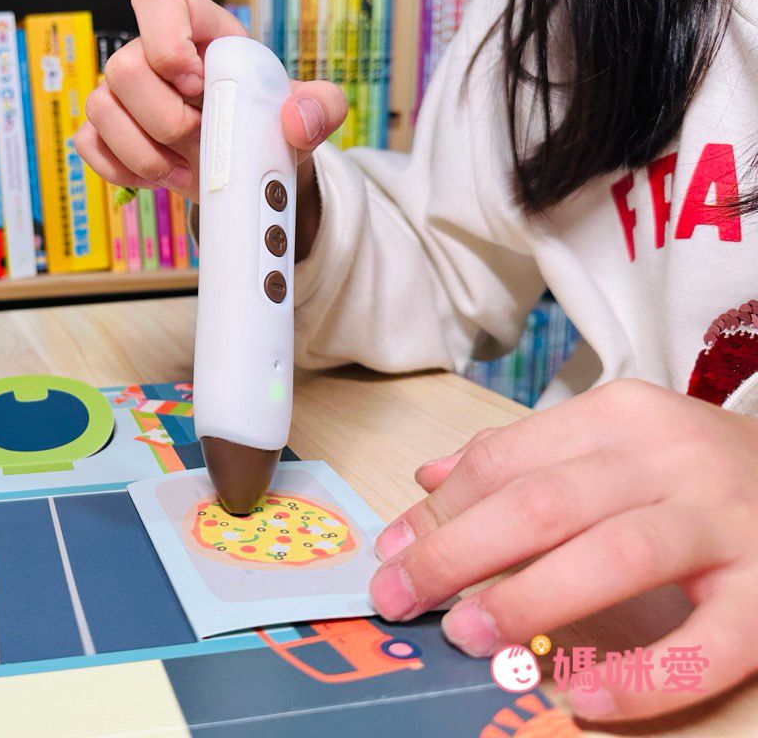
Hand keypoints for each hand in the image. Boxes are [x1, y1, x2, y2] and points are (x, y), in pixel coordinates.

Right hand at [73, 0, 346, 202]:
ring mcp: (122, 94)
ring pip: (100, 108)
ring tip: (184, 170)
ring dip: (144, 152)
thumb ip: (321, 107)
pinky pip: (88, 144)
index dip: (167, 38)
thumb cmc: (271, 122)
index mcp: (198, 28)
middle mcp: (150, 53)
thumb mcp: (311, 111)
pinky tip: (157, 177)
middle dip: (164, 117)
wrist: (250, 165)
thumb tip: (296, 119)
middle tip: (200, 139)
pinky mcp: (106, 131)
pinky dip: (122, 170)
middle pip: (123, 67)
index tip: (197, 82)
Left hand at [370, 378, 757, 720]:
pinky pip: (707, 644)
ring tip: (469, 637)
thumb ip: (522, 456)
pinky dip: (644, 675)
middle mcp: (672, 459)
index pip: (506, 460)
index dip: (438, 512)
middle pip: (542, 504)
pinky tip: (584, 695)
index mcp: (621, 417)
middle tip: (400, 600)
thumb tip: (427, 481)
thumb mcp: (613, 440)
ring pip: (614, 557)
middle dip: (456, 554)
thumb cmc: (696, 469)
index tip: (388, 556)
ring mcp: (727, 524)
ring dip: (529, 600)